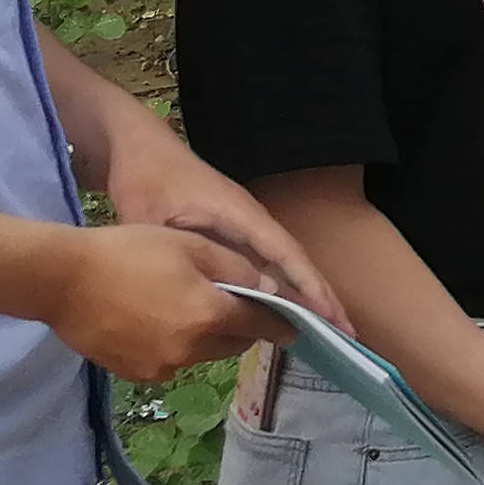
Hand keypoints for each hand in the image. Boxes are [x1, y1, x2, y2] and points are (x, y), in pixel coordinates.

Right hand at [43, 220, 274, 377]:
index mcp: (209, 316)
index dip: (280, 324)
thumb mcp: (189, 245)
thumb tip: (271, 289)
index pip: (261, 326)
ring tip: (183, 306)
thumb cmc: (128, 251)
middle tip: (231, 305)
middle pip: (233, 344)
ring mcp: (163, 368)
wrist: (62, 281)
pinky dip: (175, 346)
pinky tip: (153, 321)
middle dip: (240, 328)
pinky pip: (172, 362)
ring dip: (206, 336)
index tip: (293, 325)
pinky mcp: (139, 376)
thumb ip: (235, 270)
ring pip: (202, 354)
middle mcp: (191, 350)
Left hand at [96, 116, 343, 321]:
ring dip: (306, 295)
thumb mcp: (154, 218)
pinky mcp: (232, 233)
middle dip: (322, 297)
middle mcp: (251, 220)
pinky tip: (284, 314)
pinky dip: (280, 289)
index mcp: (239, 214)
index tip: (333, 317)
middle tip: (347, 335)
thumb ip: (187, 254)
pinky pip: (263, 265)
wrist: (135, 149)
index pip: (286, 254)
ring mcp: (243, 227)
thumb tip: (226, 294)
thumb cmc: (145, 179)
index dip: (310, 287)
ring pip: (282, 265)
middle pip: (295, 262)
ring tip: (328, 331)